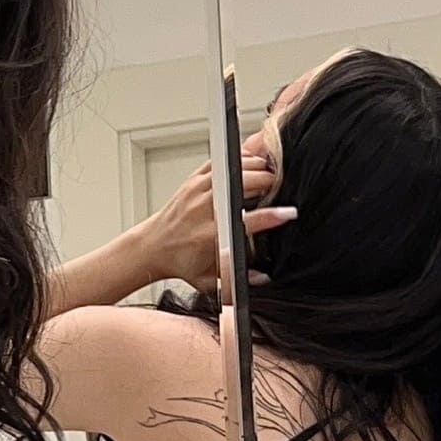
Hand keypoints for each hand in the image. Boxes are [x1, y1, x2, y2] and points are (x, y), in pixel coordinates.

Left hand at [132, 141, 294, 289]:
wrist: (151, 247)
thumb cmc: (180, 262)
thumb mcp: (207, 281)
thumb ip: (235, 282)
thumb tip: (262, 278)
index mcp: (208, 235)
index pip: (246, 221)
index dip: (270, 216)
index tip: (288, 213)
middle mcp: (202, 209)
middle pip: (242, 185)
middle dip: (268, 182)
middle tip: (283, 186)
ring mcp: (196, 191)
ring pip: (232, 168)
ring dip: (256, 167)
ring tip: (271, 173)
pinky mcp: (192, 181)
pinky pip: (219, 161)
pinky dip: (238, 159)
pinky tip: (251, 163)